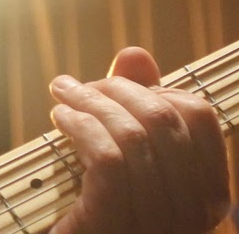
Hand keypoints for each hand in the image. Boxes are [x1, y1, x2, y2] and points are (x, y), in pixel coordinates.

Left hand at [50, 46, 228, 233]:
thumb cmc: (98, 205)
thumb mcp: (124, 153)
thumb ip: (136, 108)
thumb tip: (135, 53)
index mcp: (208, 195)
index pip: (200, 116)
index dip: (155, 89)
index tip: (115, 89)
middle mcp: (194, 215)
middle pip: (165, 121)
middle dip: (115, 89)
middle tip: (75, 86)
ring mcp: (158, 225)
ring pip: (134, 137)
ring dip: (89, 103)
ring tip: (62, 98)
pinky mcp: (115, 226)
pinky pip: (108, 160)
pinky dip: (81, 127)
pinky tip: (60, 119)